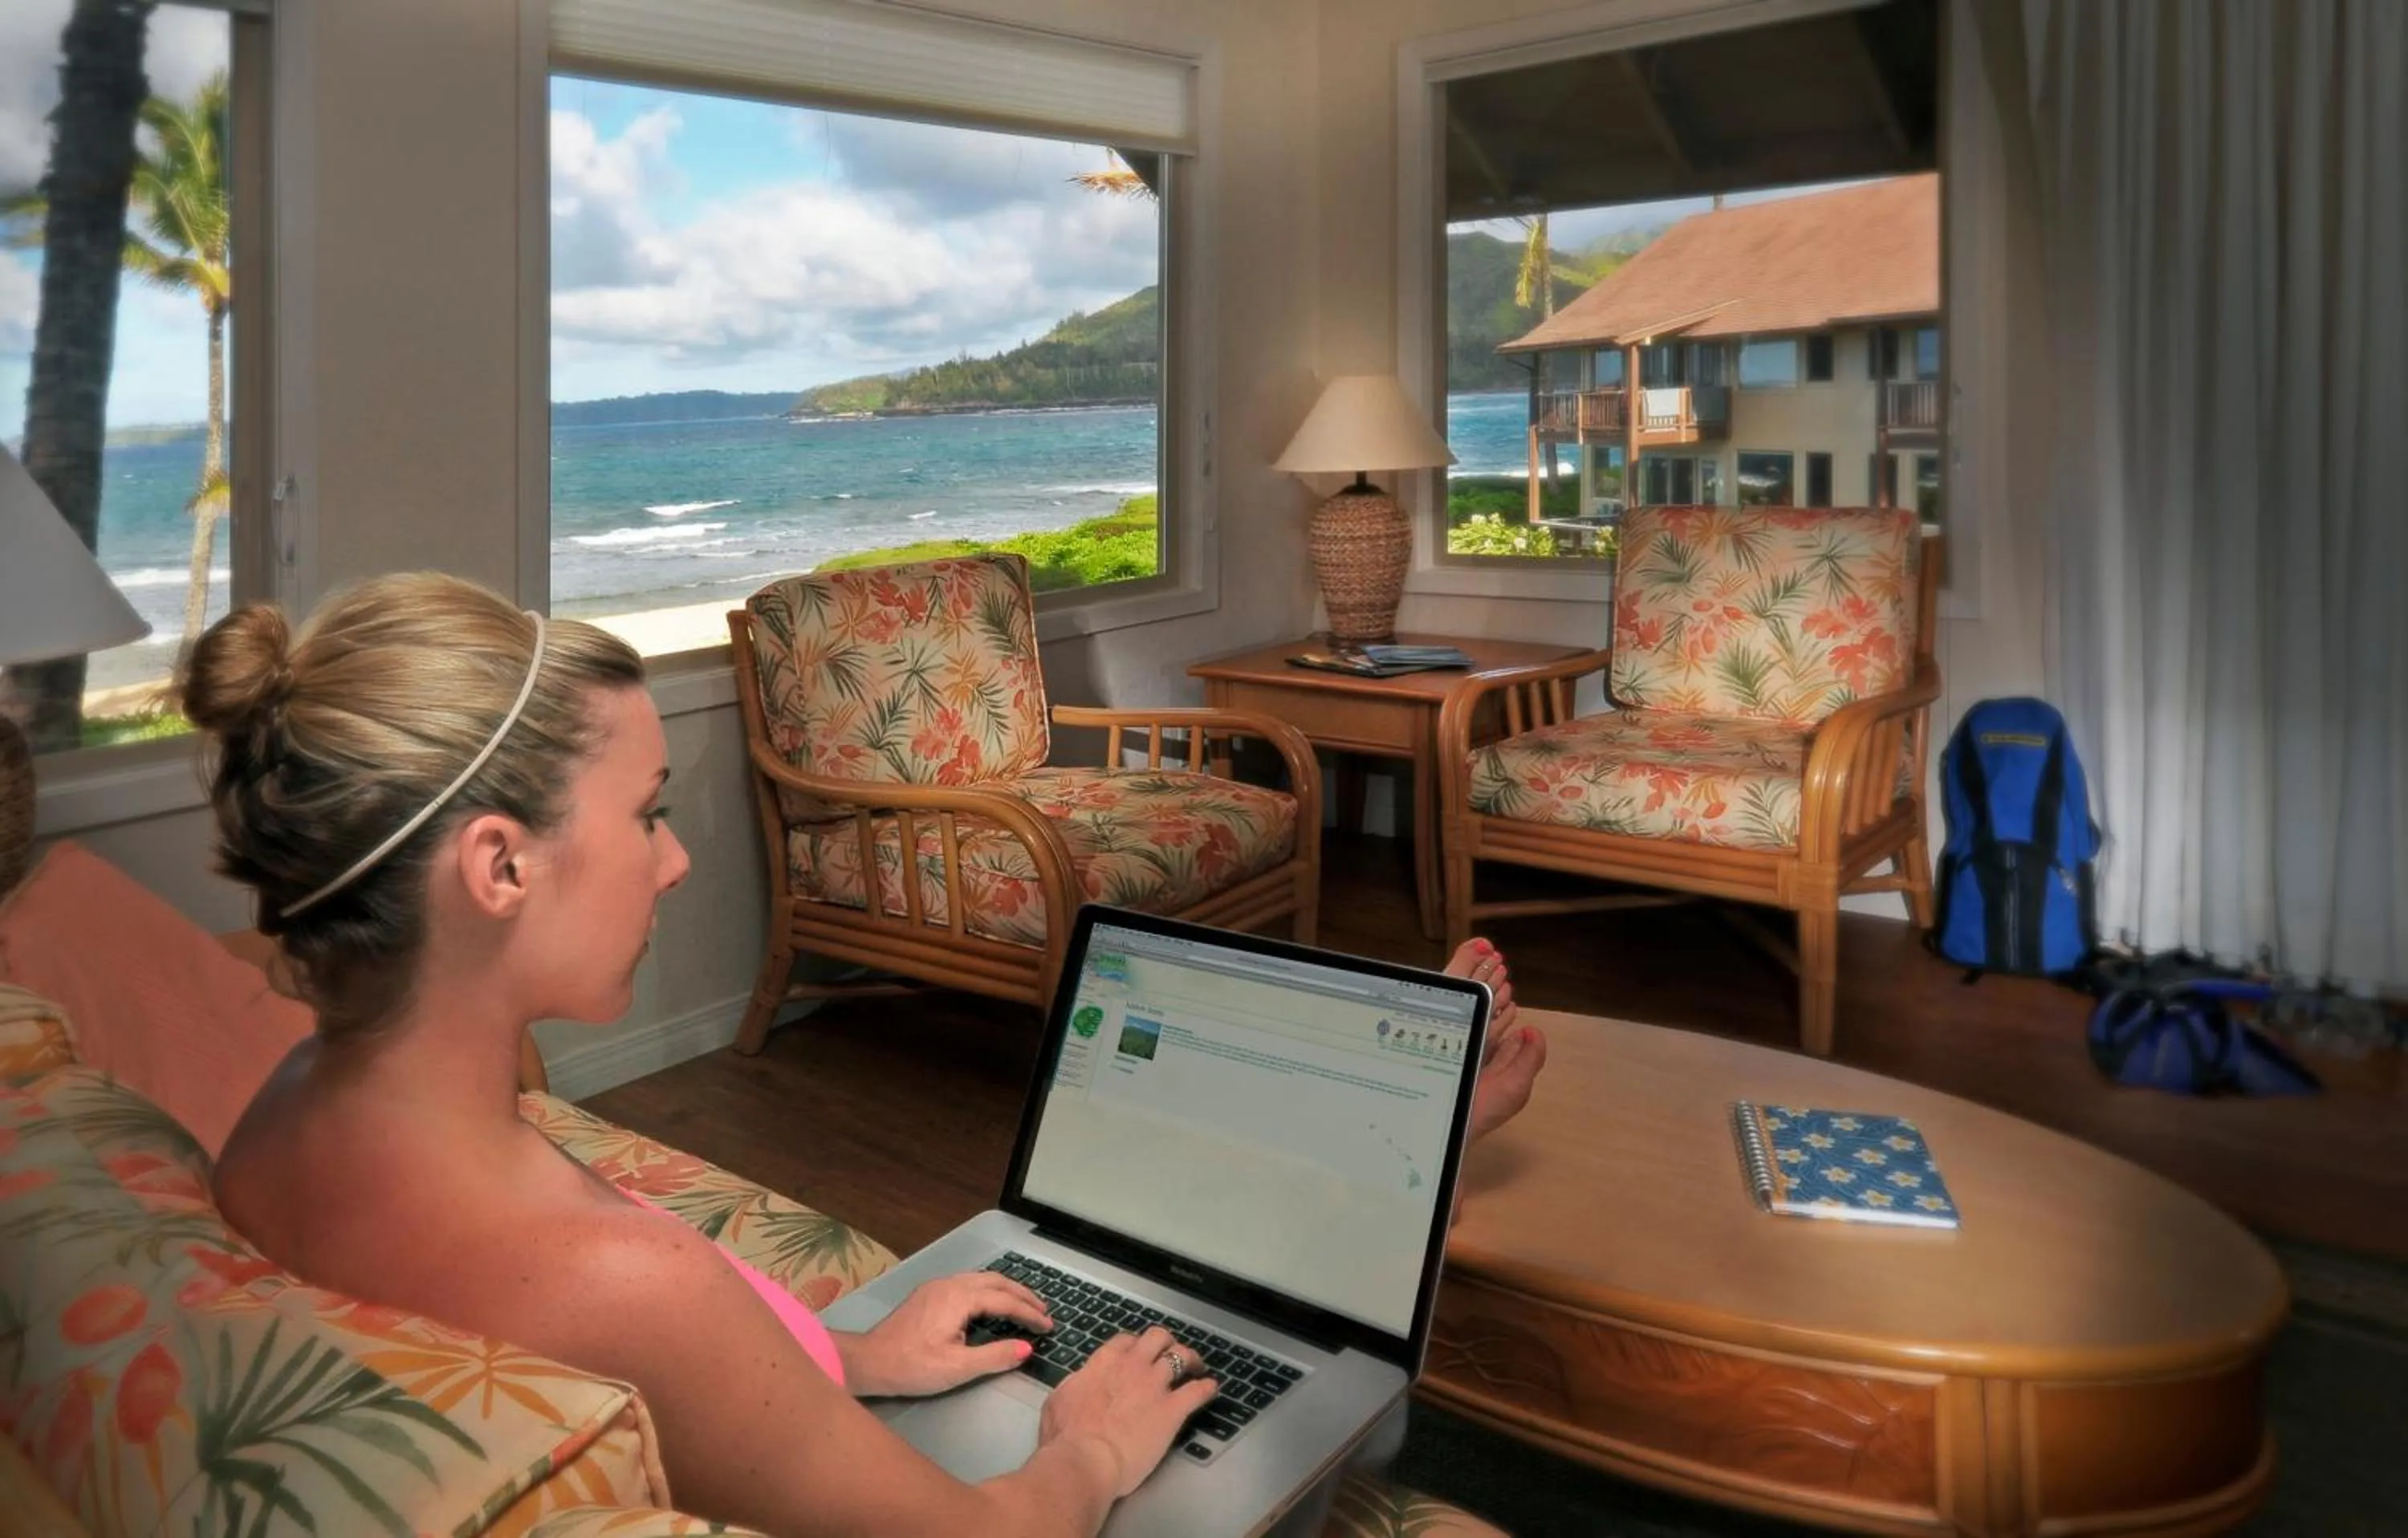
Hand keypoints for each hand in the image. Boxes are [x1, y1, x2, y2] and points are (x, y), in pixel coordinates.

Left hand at [845, 1271, 1051, 1397]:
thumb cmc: (912, 1367)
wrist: (868, 1361)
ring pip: (981, 1279)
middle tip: (1044, 1312)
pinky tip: (993, 1305)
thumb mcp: (957, 1368)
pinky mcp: (928, 1294)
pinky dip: (989, 1291)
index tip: (1049, 1326)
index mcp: (959, 1297)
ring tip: (1024, 1306)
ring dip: (1006, 1291)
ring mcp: (937, 1287)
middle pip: (996, 1281)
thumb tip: (1027, 1348)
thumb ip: (995, 1356)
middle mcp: (950, 1284)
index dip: (1029, 1313)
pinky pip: (968, 1284)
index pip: (1005, 1300)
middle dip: (1023, 1296)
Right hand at [1039, 1325, 1219, 1497]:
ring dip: (1191, 1359)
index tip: (1139, 1355)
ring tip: (1196, 1367)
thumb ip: (1076, 1385)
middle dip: (1166, 1343)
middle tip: (1170, 1354)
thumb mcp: (1058, 1401)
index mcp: (1104, 1363)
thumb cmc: (1065, 1437)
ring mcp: (1155, 1385)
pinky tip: (1211, 1389)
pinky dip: (1207, 1388)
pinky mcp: (1173, 1409)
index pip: (1126, 1341)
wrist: (1085, 1459)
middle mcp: (1133, 1366)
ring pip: (1182, 1356)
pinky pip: (1198, 1390)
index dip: (1136, 1346)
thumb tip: (1081, 1384)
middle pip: (1158, 1337)